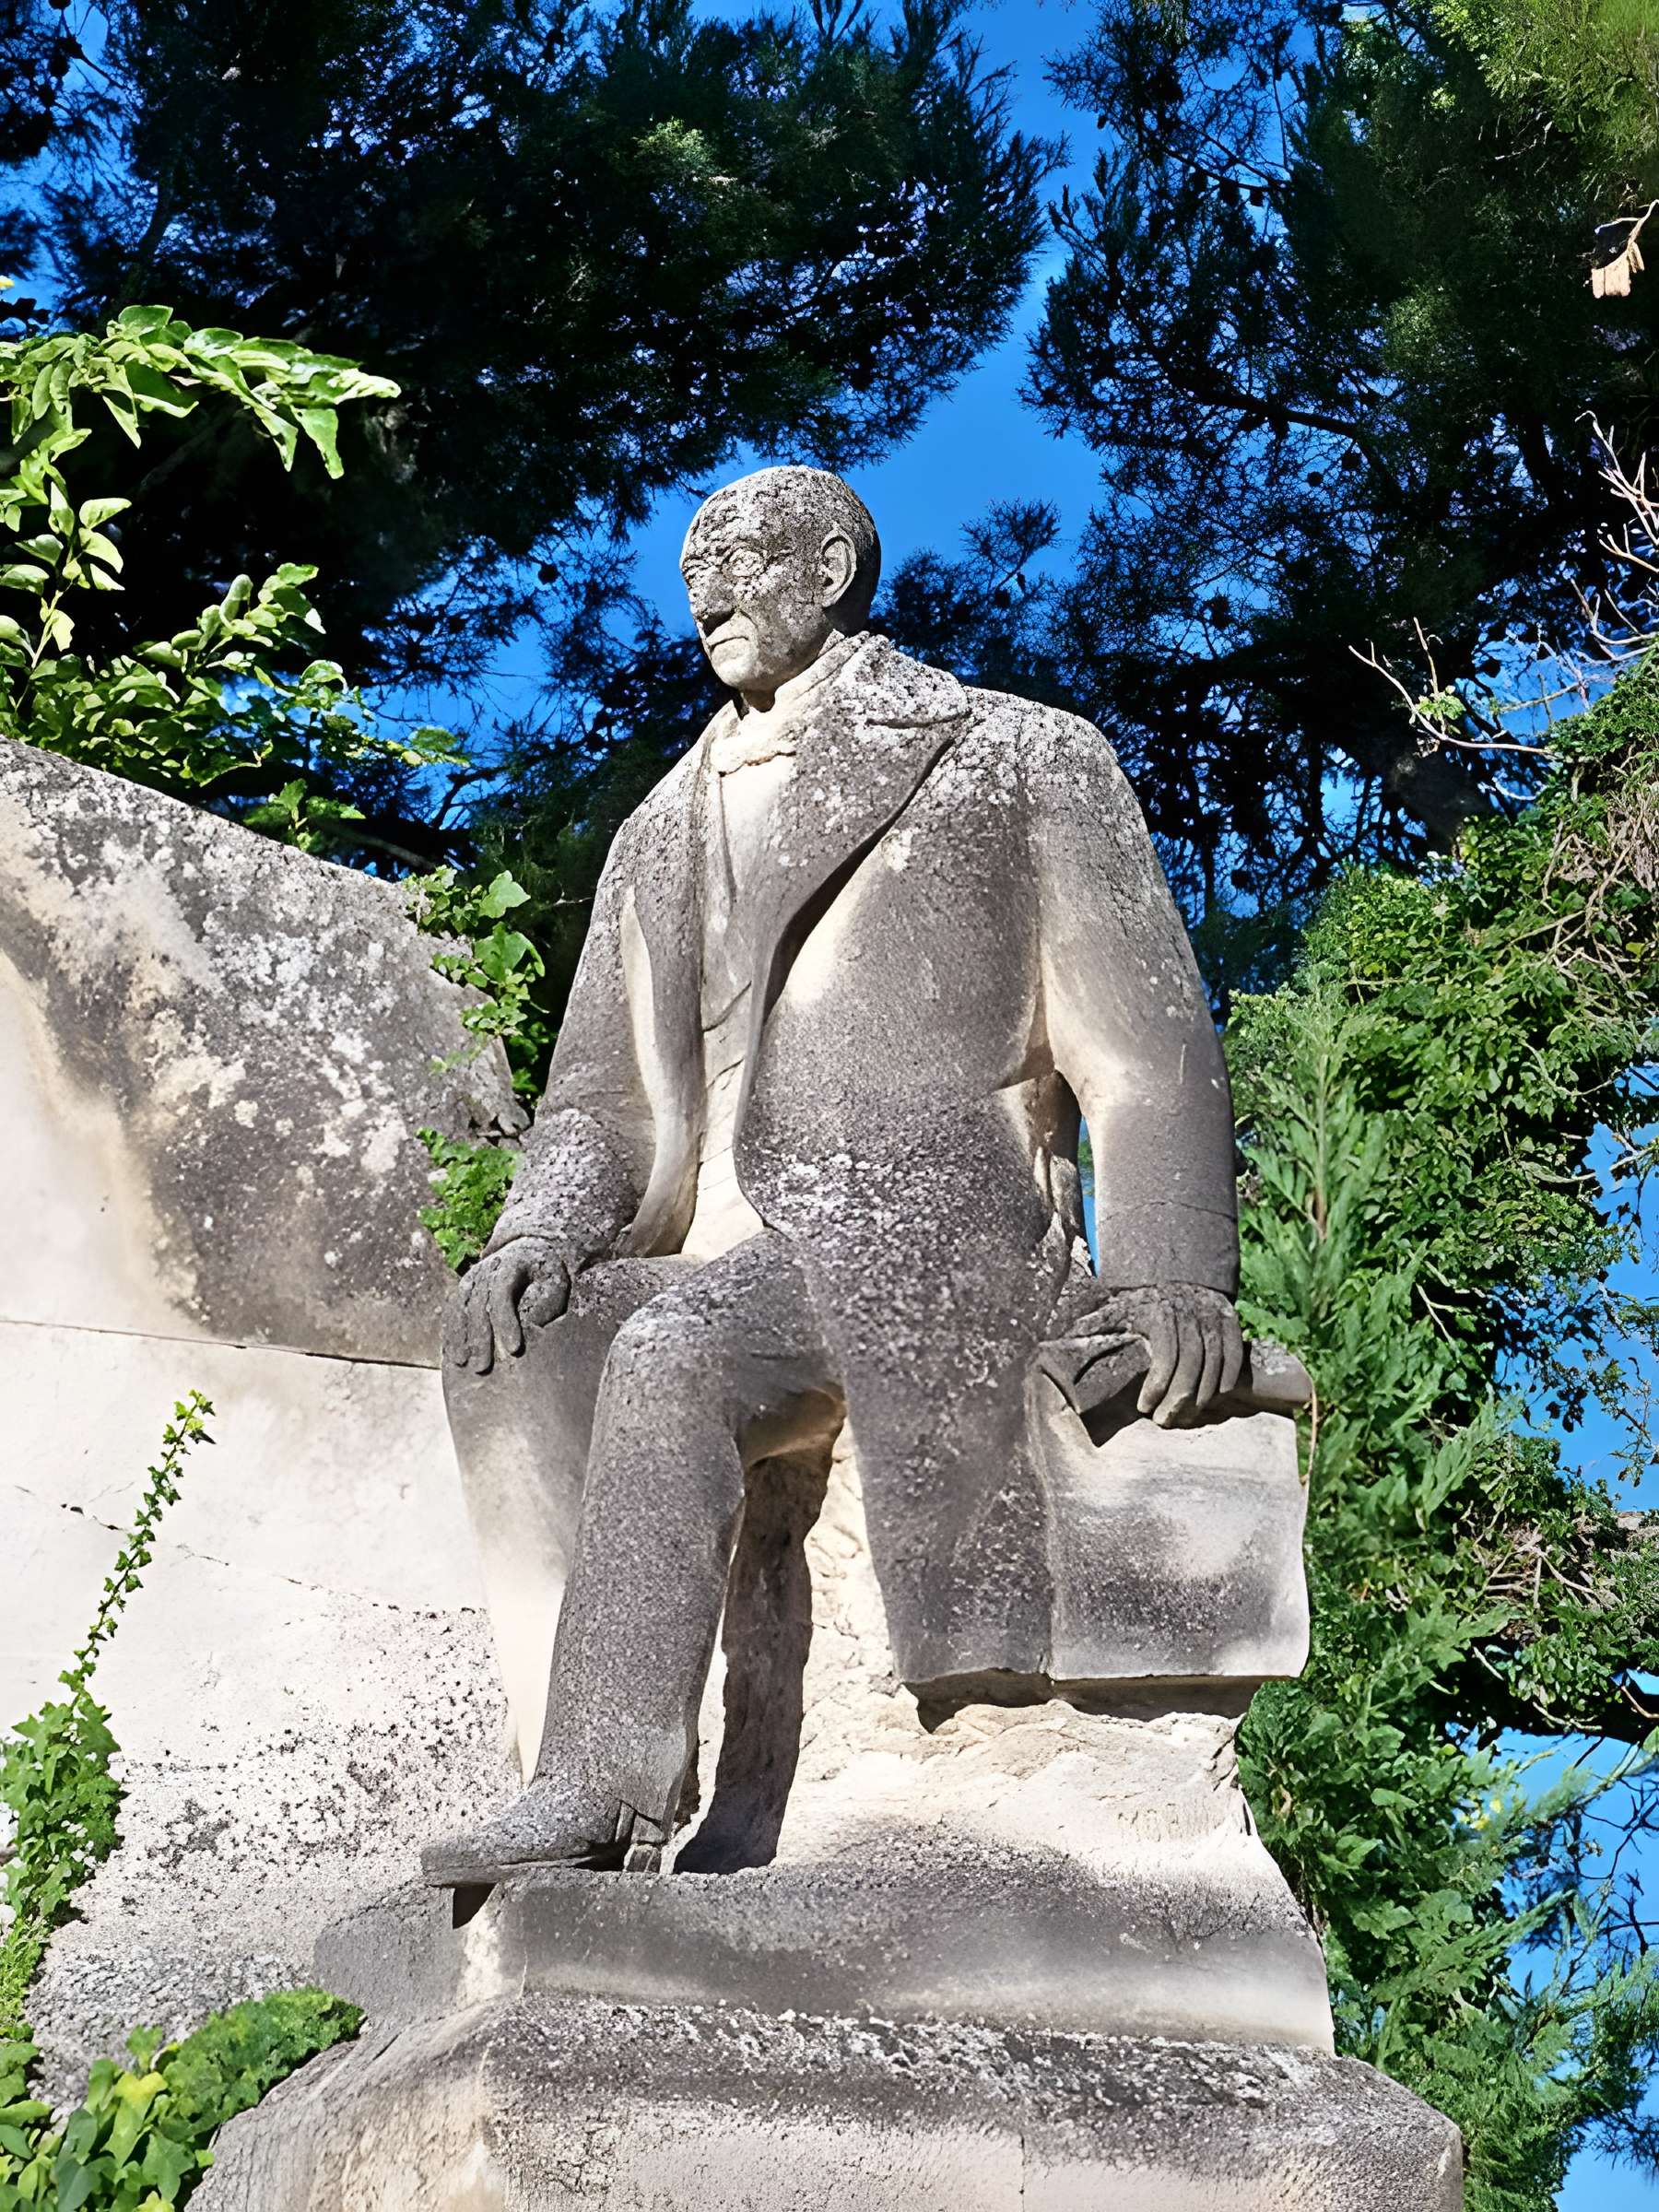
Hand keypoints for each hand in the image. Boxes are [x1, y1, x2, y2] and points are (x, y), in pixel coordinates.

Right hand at [445, 1237, 572, 1375]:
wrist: (526, 1251)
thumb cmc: (545, 1273)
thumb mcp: (554, 1281)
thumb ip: (545, 1301)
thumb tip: (531, 1324)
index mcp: (509, 1265)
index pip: (502, 1295)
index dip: (506, 1323)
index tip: (513, 1349)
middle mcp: (484, 1271)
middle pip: (477, 1306)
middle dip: (479, 1338)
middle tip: (483, 1367)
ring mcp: (470, 1280)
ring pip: (460, 1309)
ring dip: (459, 1337)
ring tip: (461, 1363)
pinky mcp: (463, 1291)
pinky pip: (452, 1312)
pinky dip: (450, 1332)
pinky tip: (451, 1354)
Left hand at [1041, 1284, 1243, 1428]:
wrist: (1175, 1272)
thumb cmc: (1137, 1303)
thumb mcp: (1111, 1312)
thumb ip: (1089, 1332)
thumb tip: (1053, 1350)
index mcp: (1157, 1311)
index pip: (1165, 1355)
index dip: (1157, 1386)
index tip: (1145, 1407)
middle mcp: (1188, 1311)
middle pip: (1192, 1365)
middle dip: (1179, 1399)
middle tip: (1165, 1421)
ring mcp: (1212, 1315)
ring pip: (1215, 1363)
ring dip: (1202, 1396)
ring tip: (1186, 1416)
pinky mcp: (1230, 1319)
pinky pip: (1234, 1356)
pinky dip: (1226, 1379)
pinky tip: (1212, 1398)